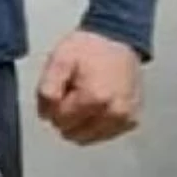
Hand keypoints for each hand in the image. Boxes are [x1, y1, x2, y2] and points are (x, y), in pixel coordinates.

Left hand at [36, 29, 141, 145]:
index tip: (63, 88)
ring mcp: (125, 119)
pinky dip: (95, 124)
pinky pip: (103, 135)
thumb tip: (46, 114)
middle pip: (73, 133)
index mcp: (96, 98)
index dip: (54, 105)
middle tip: (73, 91)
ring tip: (85, 96)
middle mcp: (114, 113)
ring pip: (87, 138)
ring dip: (81, 122)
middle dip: (67, 116)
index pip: (60, 121)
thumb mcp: (59, 60)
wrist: (117, 39)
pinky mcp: (131, 121)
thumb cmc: (89, 48)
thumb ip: (47, 89)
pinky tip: (97, 104)